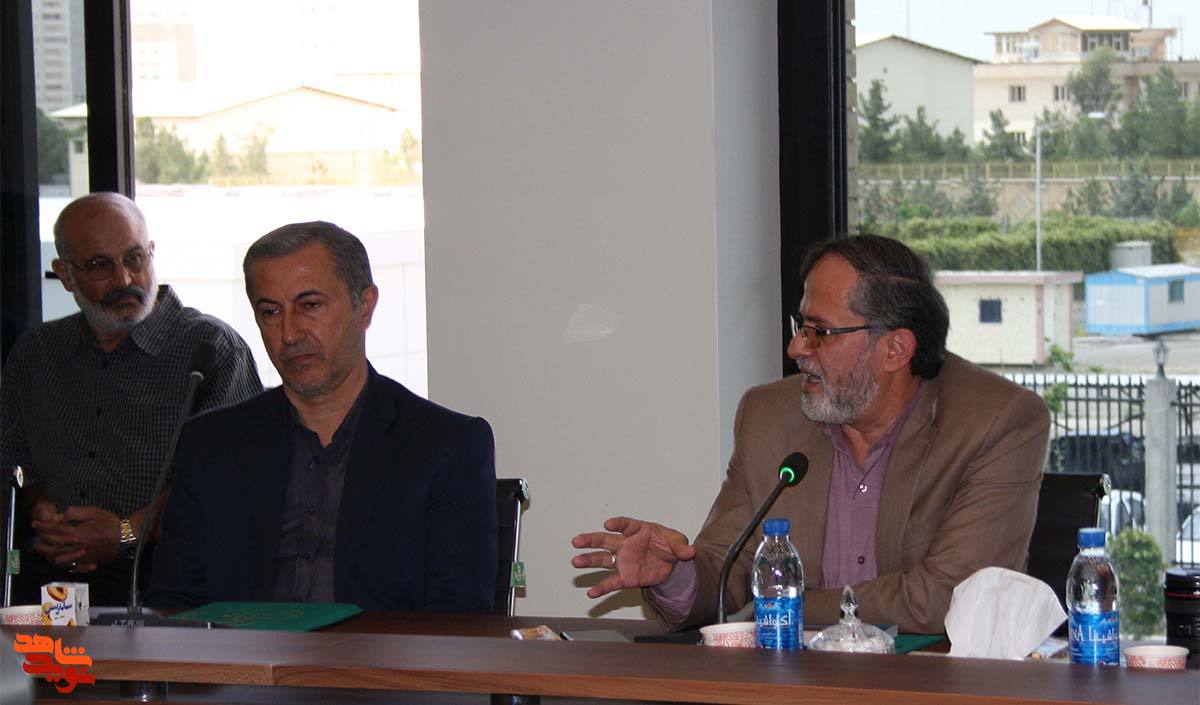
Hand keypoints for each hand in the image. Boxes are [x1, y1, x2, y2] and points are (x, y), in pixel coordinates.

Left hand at [32, 505, 119, 569]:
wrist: (126, 538)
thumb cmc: (111, 524)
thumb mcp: (94, 512)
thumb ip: (75, 512)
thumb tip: (62, 514)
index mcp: (76, 533)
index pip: (54, 530)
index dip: (43, 526)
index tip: (36, 524)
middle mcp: (75, 546)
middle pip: (53, 545)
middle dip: (41, 540)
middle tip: (36, 538)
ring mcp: (80, 555)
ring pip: (58, 557)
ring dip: (47, 553)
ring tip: (42, 549)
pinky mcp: (86, 561)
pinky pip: (69, 565)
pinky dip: (61, 562)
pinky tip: (58, 559)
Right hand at [571, 516, 695, 597]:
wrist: (670, 563)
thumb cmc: (669, 546)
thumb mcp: (678, 543)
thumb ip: (681, 547)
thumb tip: (690, 552)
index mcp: (637, 530)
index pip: (625, 525)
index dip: (617, 523)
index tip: (608, 524)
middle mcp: (625, 544)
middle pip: (605, 540)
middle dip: (591, 540)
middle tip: (577, 541)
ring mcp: (623, 561)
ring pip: (603, 560)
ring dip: (589, 561)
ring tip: (576, 562)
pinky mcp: (625, 577)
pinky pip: (611, 582)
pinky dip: (602, 588)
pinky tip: (591, 593)